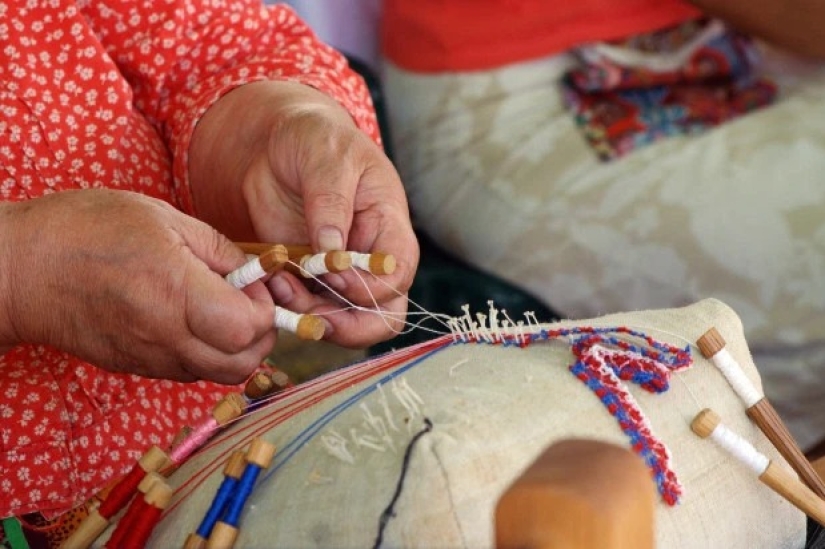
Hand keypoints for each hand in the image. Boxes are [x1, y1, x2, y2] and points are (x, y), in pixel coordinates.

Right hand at [0, 189, 276, 383]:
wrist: (20, 270)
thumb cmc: (85, 230)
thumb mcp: (160, 217)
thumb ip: (216, 248)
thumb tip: (252, 272)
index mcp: (174, 291)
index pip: (246, 328)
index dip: (264, 309)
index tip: (254, 283)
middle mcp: (165, 334)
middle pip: (241, 363)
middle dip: (260, 335)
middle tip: (248, 300)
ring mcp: (149, 357)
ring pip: (219, 374)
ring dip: (236, 347)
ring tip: (222, 309)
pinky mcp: (136, 367)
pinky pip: (190, 372)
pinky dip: (208, 353)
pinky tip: (195, 320)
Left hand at [189, 80, 418, 347]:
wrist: (278, 144)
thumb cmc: (314, 138)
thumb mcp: (326, 156)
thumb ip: (331, 202)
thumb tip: (333, 252)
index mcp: (388, 224)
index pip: (399, 272)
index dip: (371, 285)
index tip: (332, 271)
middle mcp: (372, 257)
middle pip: (383, 314)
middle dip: (349, 324)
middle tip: (312, 315)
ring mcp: (341, 274)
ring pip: (346, 322)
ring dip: (312, 317)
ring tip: (280, 286)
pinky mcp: (311, 281)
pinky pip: (309, 312)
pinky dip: (290, 308)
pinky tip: (271, 282)